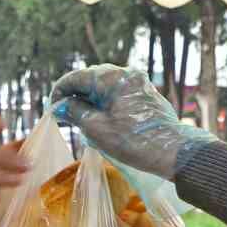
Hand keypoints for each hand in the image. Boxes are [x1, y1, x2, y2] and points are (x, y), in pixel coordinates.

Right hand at [50, 66, 214, 180]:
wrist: (173, 152)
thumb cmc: (133, 141)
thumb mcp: (96, 128)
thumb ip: (75, 112)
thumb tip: (61, 106)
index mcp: (112, 77)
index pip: (76, 77)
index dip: (60, 93)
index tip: (53, 110)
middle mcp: (127, 74)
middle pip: (91, 80)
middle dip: (76, 97)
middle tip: (65, 117)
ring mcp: (138, 84)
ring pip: (105, 89)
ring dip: (91, 103)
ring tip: (82, 123)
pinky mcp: (145, 96)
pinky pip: (119, 95)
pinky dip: (106, 105)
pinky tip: (102, 122)